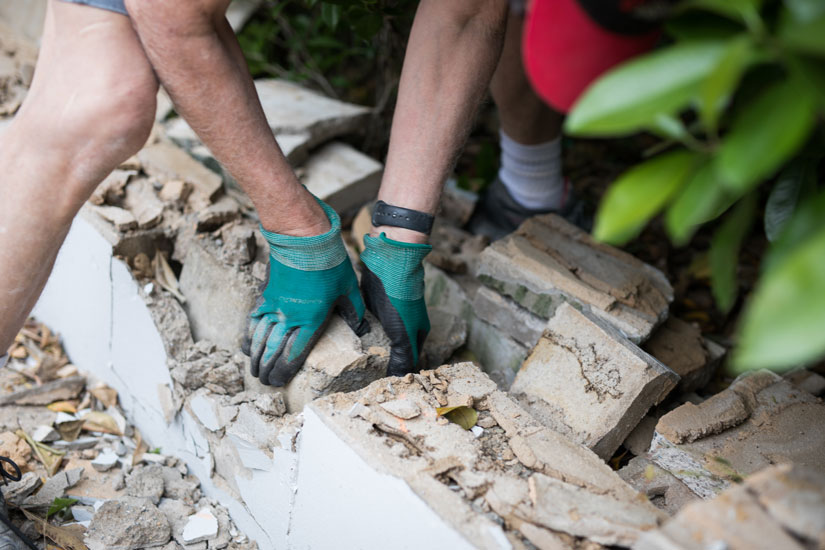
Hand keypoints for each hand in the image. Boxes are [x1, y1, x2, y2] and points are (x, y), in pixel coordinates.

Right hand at [243, 200, 366, 385]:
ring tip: (253, 370)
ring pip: (259, 338)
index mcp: (311, 320)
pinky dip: (248, 335)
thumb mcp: (349, 289)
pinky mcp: (266, 294)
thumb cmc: (330, 263)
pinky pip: (253, 320)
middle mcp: (289, 317)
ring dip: (255, 357)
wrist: (304, 238)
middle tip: (264, 383)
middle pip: (272, 351)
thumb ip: (355, 312)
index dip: (284, 372)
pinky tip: (247, 346)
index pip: (294, 355)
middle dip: (267, 370)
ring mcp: (274, 306)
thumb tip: (362, 329)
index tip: (278, 383)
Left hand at [360, 233, 431, 376]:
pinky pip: (368, 321)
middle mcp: (405, 323)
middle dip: (384, 360)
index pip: (410, 359)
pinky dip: (361, 330)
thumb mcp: (403, 333)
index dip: (400, 372)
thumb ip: (403, 357)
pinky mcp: (375, 301)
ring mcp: (391, 312)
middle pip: (396, 347)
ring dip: (371, 346)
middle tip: (364, 376)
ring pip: (381, 334)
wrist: (390, 262)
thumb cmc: (400, 299)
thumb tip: (397, 379)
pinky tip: (349, 338)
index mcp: (417, 332)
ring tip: (353, 361)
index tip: (385, 385)